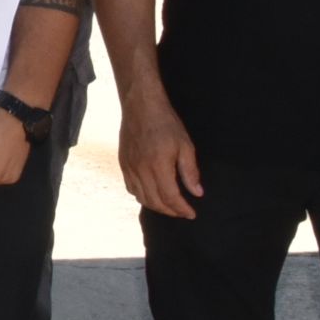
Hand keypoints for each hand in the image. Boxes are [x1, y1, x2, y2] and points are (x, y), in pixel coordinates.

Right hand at [116, 95, 203, 219]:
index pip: (170, 197)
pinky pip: (131, 188)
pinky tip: (151, 194)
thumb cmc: (166, 123)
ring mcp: (129, 168)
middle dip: (170, 211)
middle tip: (182, 212)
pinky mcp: (123, 164)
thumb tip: (197, 193)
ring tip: (169, 206)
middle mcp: (141, 170)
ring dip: (156, 206)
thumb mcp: (185, 145)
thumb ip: (190, 171)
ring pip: (141, 198)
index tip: (191, 214)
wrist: (140, 106)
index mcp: (158, 166)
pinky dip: (142, 196)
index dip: (181, 209)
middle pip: (155, 202)